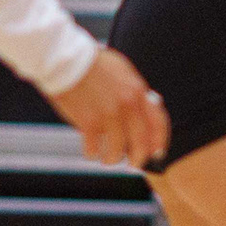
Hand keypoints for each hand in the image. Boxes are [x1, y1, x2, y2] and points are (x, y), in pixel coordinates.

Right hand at [49, 46, 167, 170]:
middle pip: (141, 144)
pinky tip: (90, 149)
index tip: (156, 152)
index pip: (158, 123)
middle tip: (133, 165)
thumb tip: (147, 106)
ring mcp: (108, 116)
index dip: (159, 142)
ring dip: (112, 159)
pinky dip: (93, 153)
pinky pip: (95, 150)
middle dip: (138, 159)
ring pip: (117, 152)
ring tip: (106, 157)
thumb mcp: (123, 71)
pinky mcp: (89, 124)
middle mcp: (127, 105)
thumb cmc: (92, 64)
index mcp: (137, 91)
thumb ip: (135, 90)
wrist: (66, 60)